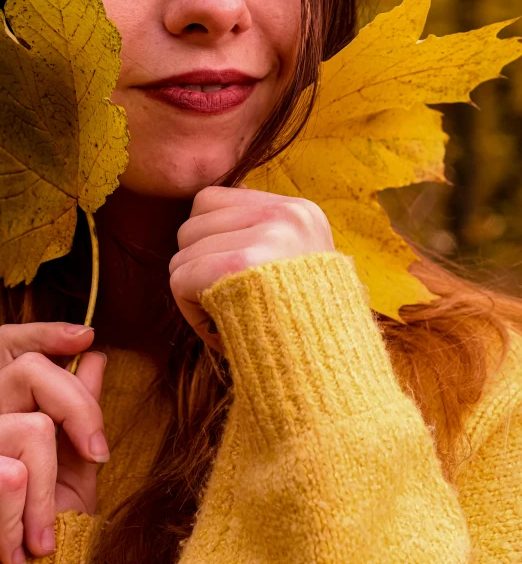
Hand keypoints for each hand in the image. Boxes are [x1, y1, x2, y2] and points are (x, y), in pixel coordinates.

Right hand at [0, 322, 107, 563]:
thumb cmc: (40, 525)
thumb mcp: (69, 468)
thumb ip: (79, 413)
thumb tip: (94, 358)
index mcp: (6, 404)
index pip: (15, 345)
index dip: (46, 331)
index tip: (86, 337)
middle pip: (32, 370)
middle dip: (79, 407)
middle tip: (98, 451)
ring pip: (31, 428)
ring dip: (49, 487)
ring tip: (43, 532)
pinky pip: (11, 477)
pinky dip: (23, 517)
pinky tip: (23, 546)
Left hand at [169, 186, 334, 354]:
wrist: (329, 363)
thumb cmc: (307, 324)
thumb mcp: (301, 262)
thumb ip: (262, 234)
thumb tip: (219, 201)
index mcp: (298, 211)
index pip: (211, 200)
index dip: (206, 239)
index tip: (227, 273)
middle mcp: (283, 214)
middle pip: (191, 225)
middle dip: (197, 266)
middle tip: (223, 300)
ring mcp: (263, 236)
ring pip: (182, 253)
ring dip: (193, 291)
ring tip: (225, 314)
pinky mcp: (239, 264)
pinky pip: (180, 277)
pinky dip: (189, 309)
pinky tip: (218, 326)